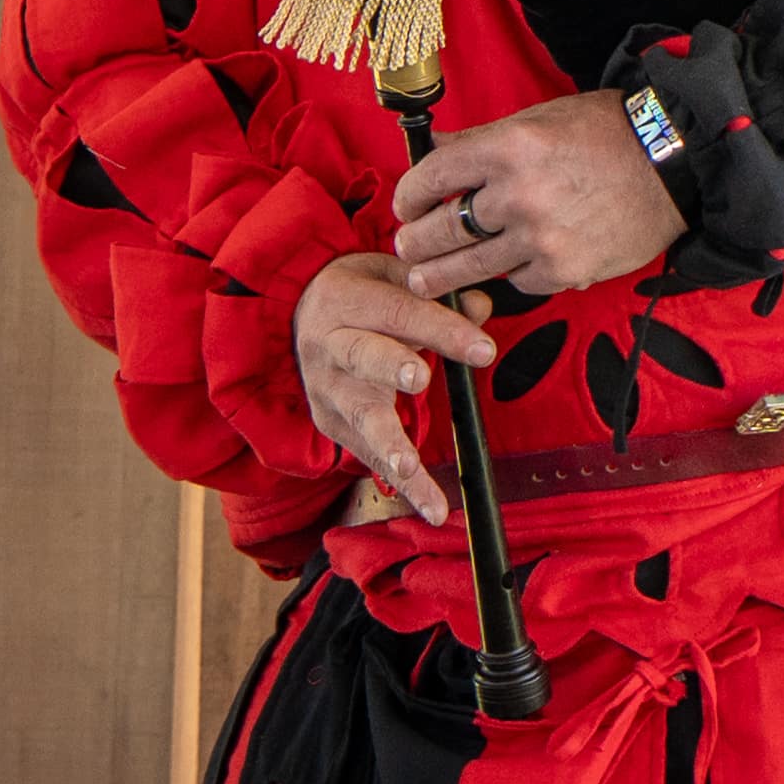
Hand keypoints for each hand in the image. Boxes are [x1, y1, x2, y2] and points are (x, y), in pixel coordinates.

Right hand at [291, 254, 498, 519]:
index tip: (484, 350)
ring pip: (360, 414)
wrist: (299, 316)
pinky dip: (401, 484)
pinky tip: (431, 507)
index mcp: (344, 299)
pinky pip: (369, 455)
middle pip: (363, 356)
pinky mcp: (331, 424)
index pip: (397, 312)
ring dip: (386, 442)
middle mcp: (328, 344)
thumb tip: (480, 307)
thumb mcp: (392, 276)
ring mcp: (326, 389)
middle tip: (421, 378)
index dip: (440, 330)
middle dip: (392, 367)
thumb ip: (436, 292)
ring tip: (409, 467)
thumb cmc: (361, 294)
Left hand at [387, 92, 683, 313]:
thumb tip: (435, 148)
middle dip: (414, 242)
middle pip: (441, 230)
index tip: (406, 205)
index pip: (433, 177)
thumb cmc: (606, 134)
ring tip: (423, 279)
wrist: (673, 163)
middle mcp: (518, 194)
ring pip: (470, 266)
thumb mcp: (538, 119)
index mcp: (508, 147)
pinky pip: (517, 281)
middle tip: (407, 247)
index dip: (409, 195)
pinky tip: (505, 267)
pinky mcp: (564, 270)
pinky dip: (508, 276)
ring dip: (439, 276)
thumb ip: (481, 139)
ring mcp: (541, 237)